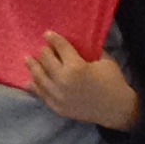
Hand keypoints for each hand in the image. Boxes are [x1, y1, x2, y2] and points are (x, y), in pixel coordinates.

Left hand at [26, 31, 140, 129]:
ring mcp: (57, 95)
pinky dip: (33, 86)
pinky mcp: (56, 106)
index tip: (47, 34)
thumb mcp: (105, 60)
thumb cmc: (113, 82)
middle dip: (44, 51)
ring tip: (28, 59)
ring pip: (39, 77)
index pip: (60, 48)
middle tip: (43, 48)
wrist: (117, 110)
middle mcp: (63, 80)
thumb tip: (82, 41)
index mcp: (76, 66)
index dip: (53, 39)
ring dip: (32, 66)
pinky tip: (29, 81)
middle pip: (46, 60)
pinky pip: (41, 94)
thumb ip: (91, 50)